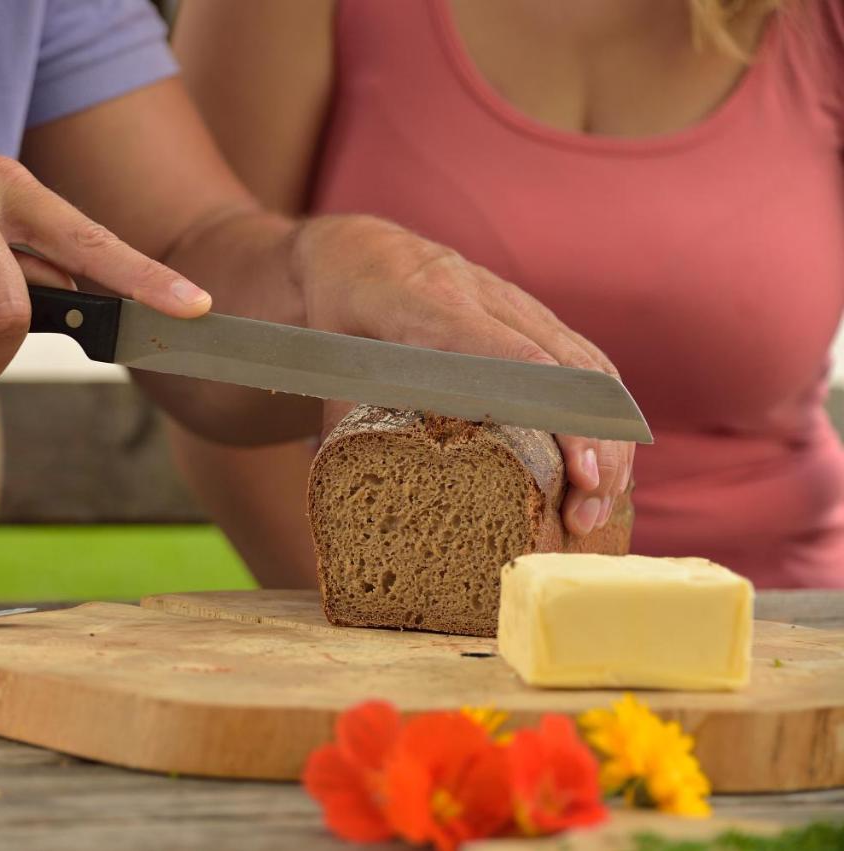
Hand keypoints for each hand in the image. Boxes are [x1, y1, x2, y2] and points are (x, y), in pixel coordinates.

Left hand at [293, 215, 631, 537]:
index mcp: (428, 308)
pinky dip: (606, 415)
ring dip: (606, 438)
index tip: (578, 473)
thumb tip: (345, 505)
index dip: (554, 416)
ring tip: (597, 505)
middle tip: (585, 517)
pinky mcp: (534, 315)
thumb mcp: (327, 363)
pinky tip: (604, 465)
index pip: (511, 359)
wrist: (355, 251)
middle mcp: (485, 299)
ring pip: (587, 368)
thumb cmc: (336, 312)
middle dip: (592, 447)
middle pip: (566, 372)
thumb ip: (340, 425)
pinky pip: (587, 362)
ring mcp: (517, 304)